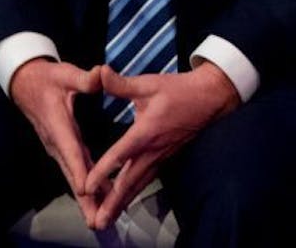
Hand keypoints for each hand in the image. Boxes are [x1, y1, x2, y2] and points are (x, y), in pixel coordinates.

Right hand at [9, 58, 102, 224]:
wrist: (26, 84)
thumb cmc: (48, 78)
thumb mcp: (66, 74)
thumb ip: (84, 78)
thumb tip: (101, 73)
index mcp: (59, 126)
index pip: (71, 151)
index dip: (79, 170)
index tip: (86, 190)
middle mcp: (57, 143)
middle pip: (72, 174)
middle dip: (84, 198)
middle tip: (96, 220)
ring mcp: (58, 148)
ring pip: (73, 176)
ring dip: (86, 198)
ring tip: (99, 218)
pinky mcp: (61, 149)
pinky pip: (75, 170)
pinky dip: (85, 187)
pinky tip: (98, 199)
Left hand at [84, 63, 239, 230]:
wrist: (210, 98)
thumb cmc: (179, 90)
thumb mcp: (148, 83)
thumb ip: (121, 83)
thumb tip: (98, 72)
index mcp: (146, 132)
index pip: (120, 155)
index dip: (102, 171)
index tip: (86, 187)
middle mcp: (152, 150)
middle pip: (129, 182)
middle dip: (112, 203)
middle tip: (97, 222)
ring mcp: (160, 157)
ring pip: (138, 185)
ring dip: (121, 204)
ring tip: (106, 221)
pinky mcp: (164, 158)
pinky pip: (145, 180)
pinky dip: (132, 194)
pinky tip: (124, 203)